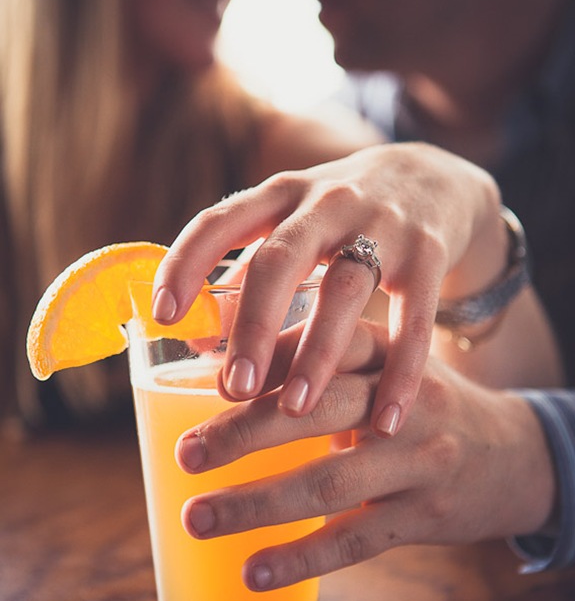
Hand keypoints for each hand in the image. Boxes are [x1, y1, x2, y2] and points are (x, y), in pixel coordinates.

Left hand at [154, 142, 506, 434]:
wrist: (429, 179)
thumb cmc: (338, 217)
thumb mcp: (289, 228)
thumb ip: (246, 276)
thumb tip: (196, 340)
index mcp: (278, 196)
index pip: (219, 221)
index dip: (185, 264)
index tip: (162, 318)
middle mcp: (325, 202)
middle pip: (281, 259)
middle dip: (254, 325)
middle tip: (235, 389)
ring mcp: (381, 223)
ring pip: (346, 289)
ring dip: (318, 351)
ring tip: (295, 411)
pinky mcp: (430, 251)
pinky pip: (416, 315)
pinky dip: (401, 370)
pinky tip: (384, 420)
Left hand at [175, 323, 555, 589]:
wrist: (511, 454)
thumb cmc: (420, 405)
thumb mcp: (385, 366)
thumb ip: (317, 361)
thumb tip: (216, 367)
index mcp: (389, 351)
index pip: (326, 342)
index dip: (268, 358)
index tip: (209, 381)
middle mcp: (405, 399)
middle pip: (319, 409)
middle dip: (245, 432)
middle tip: (186, 454)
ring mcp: (419, 459)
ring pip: (331, 481)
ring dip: (257, 503)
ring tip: (198, 518)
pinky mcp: (426, 515)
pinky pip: (356, 539)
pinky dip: (301, 557)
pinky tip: (253, 571)